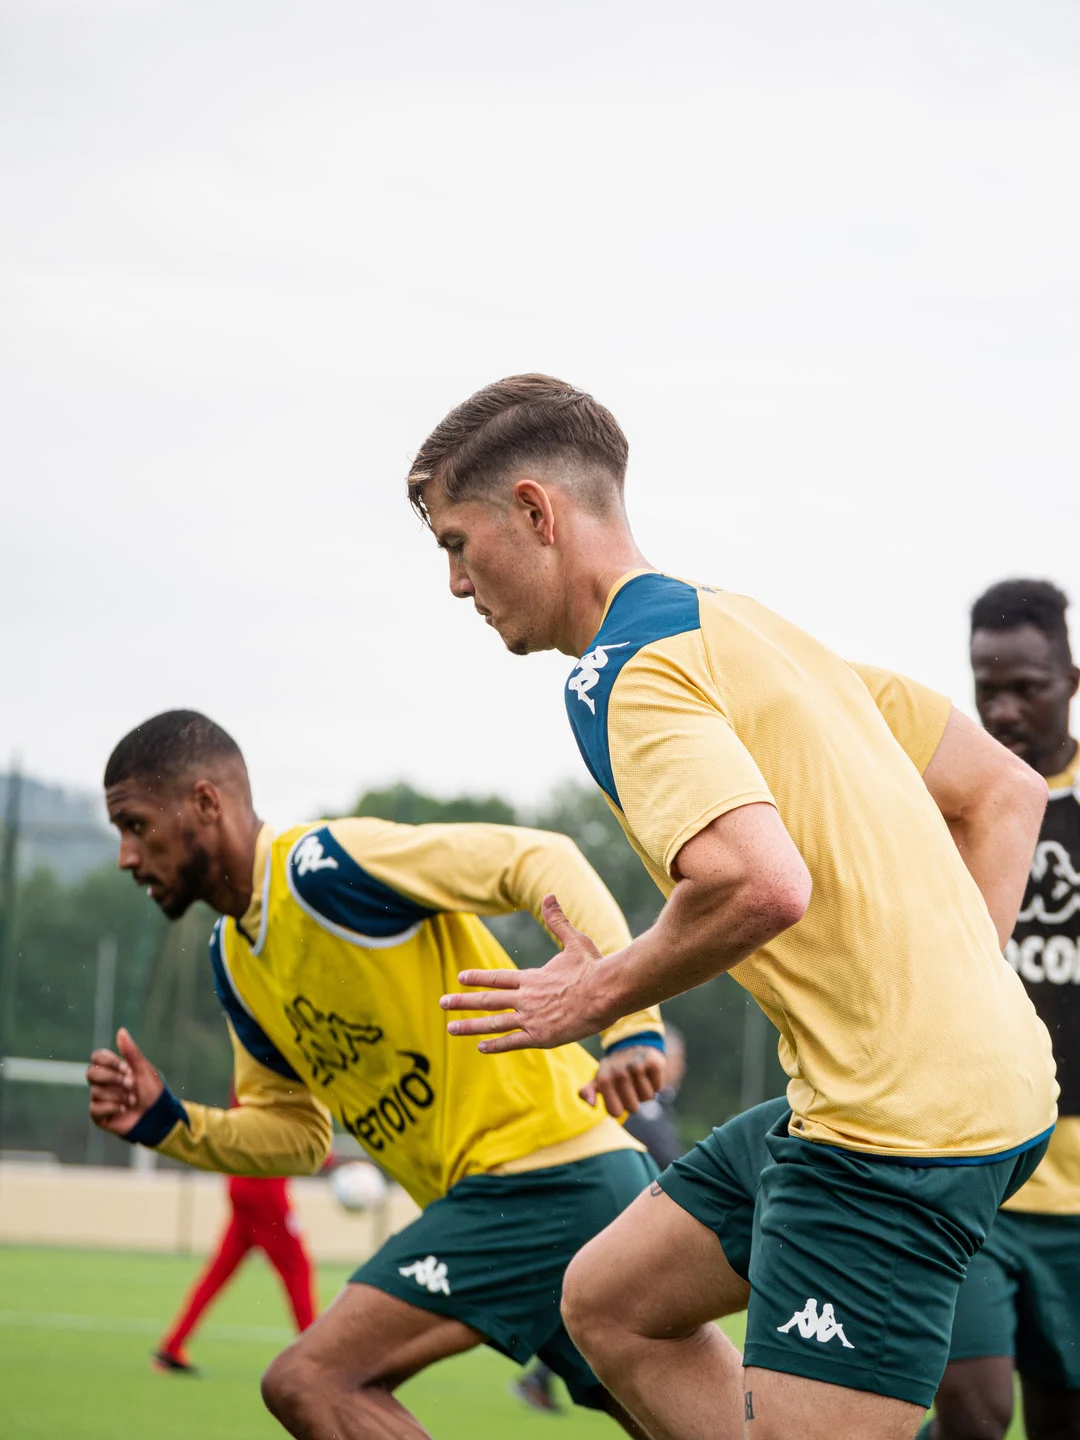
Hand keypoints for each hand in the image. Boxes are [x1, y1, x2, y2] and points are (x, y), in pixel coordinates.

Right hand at [86, 1027, 163, 1135]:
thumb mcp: (143, 1070)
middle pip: (90, 1073)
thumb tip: (121, 1031)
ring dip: (118, 1095)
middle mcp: (104, 1082)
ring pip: (96, 1091)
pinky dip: (112, 1108)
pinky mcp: (99, 1115)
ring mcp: (100, 1099)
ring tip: (132, 1100)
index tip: (125, 1067)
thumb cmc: (153, 1092)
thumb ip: (131, 1052)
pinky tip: (123, 1110)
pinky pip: (95, 1108)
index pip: (97, 1057)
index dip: (109, 1061)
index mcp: (114, 1069)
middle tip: (130, 1084)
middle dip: (112, 1078)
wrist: (157, 1116)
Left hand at [441, 894, 611, 1053]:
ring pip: (494, 1023)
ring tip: (450, 1028)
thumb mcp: (575, 941)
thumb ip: (558, 921)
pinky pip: (512, 1041)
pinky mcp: (541, 1036)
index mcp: (532, 978)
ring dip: (470, 1026)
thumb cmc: (593, 966)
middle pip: (488, 1000)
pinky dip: (495, 1045)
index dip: (478, 978)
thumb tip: (550, 896)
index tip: (460, 978)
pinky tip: (480, 1047)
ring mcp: (531, 1018)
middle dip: (463, 1002)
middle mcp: (526, 998)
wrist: (606, 992)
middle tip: (442, 1002)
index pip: (498, 978)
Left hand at [580, 1045, 664, 1116]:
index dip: (619, 1109)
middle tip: (629, 1087)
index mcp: (604, 1078)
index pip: (615, 1112)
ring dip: (644, 1092)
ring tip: (638, 1079)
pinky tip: (648, 1073)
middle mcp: (619, 1071)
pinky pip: (658, 1087)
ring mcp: (637, 1065)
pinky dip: (655, 1084)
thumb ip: (588, 1092)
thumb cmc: (614, 1069)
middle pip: (632, 1108)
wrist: (633, 1044)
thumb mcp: (599, 1079)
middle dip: (633, 1101)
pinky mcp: (653, 1061)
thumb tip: (591, 1105)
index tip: (617, 1099)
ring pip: (647, 1097)